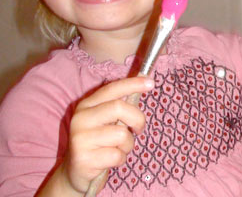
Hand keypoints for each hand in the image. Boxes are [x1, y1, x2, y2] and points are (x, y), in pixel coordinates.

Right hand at [60, 77, 154, 192]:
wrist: (75, 173)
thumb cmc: (99, 143)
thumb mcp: (106, 122)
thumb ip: (120, 107)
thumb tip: (145, 84)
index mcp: (87, 105)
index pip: (112, 89)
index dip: (133, 84)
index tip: (151, 83)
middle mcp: (80, 118)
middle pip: (118, 107)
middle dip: (137, 119)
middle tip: (138, 129)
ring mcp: (80, 139)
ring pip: (121, 135)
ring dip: (128, 145)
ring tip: (118, 149)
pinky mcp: (83, 159)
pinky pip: (117, 155)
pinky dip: (120, 159)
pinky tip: (109, 161)